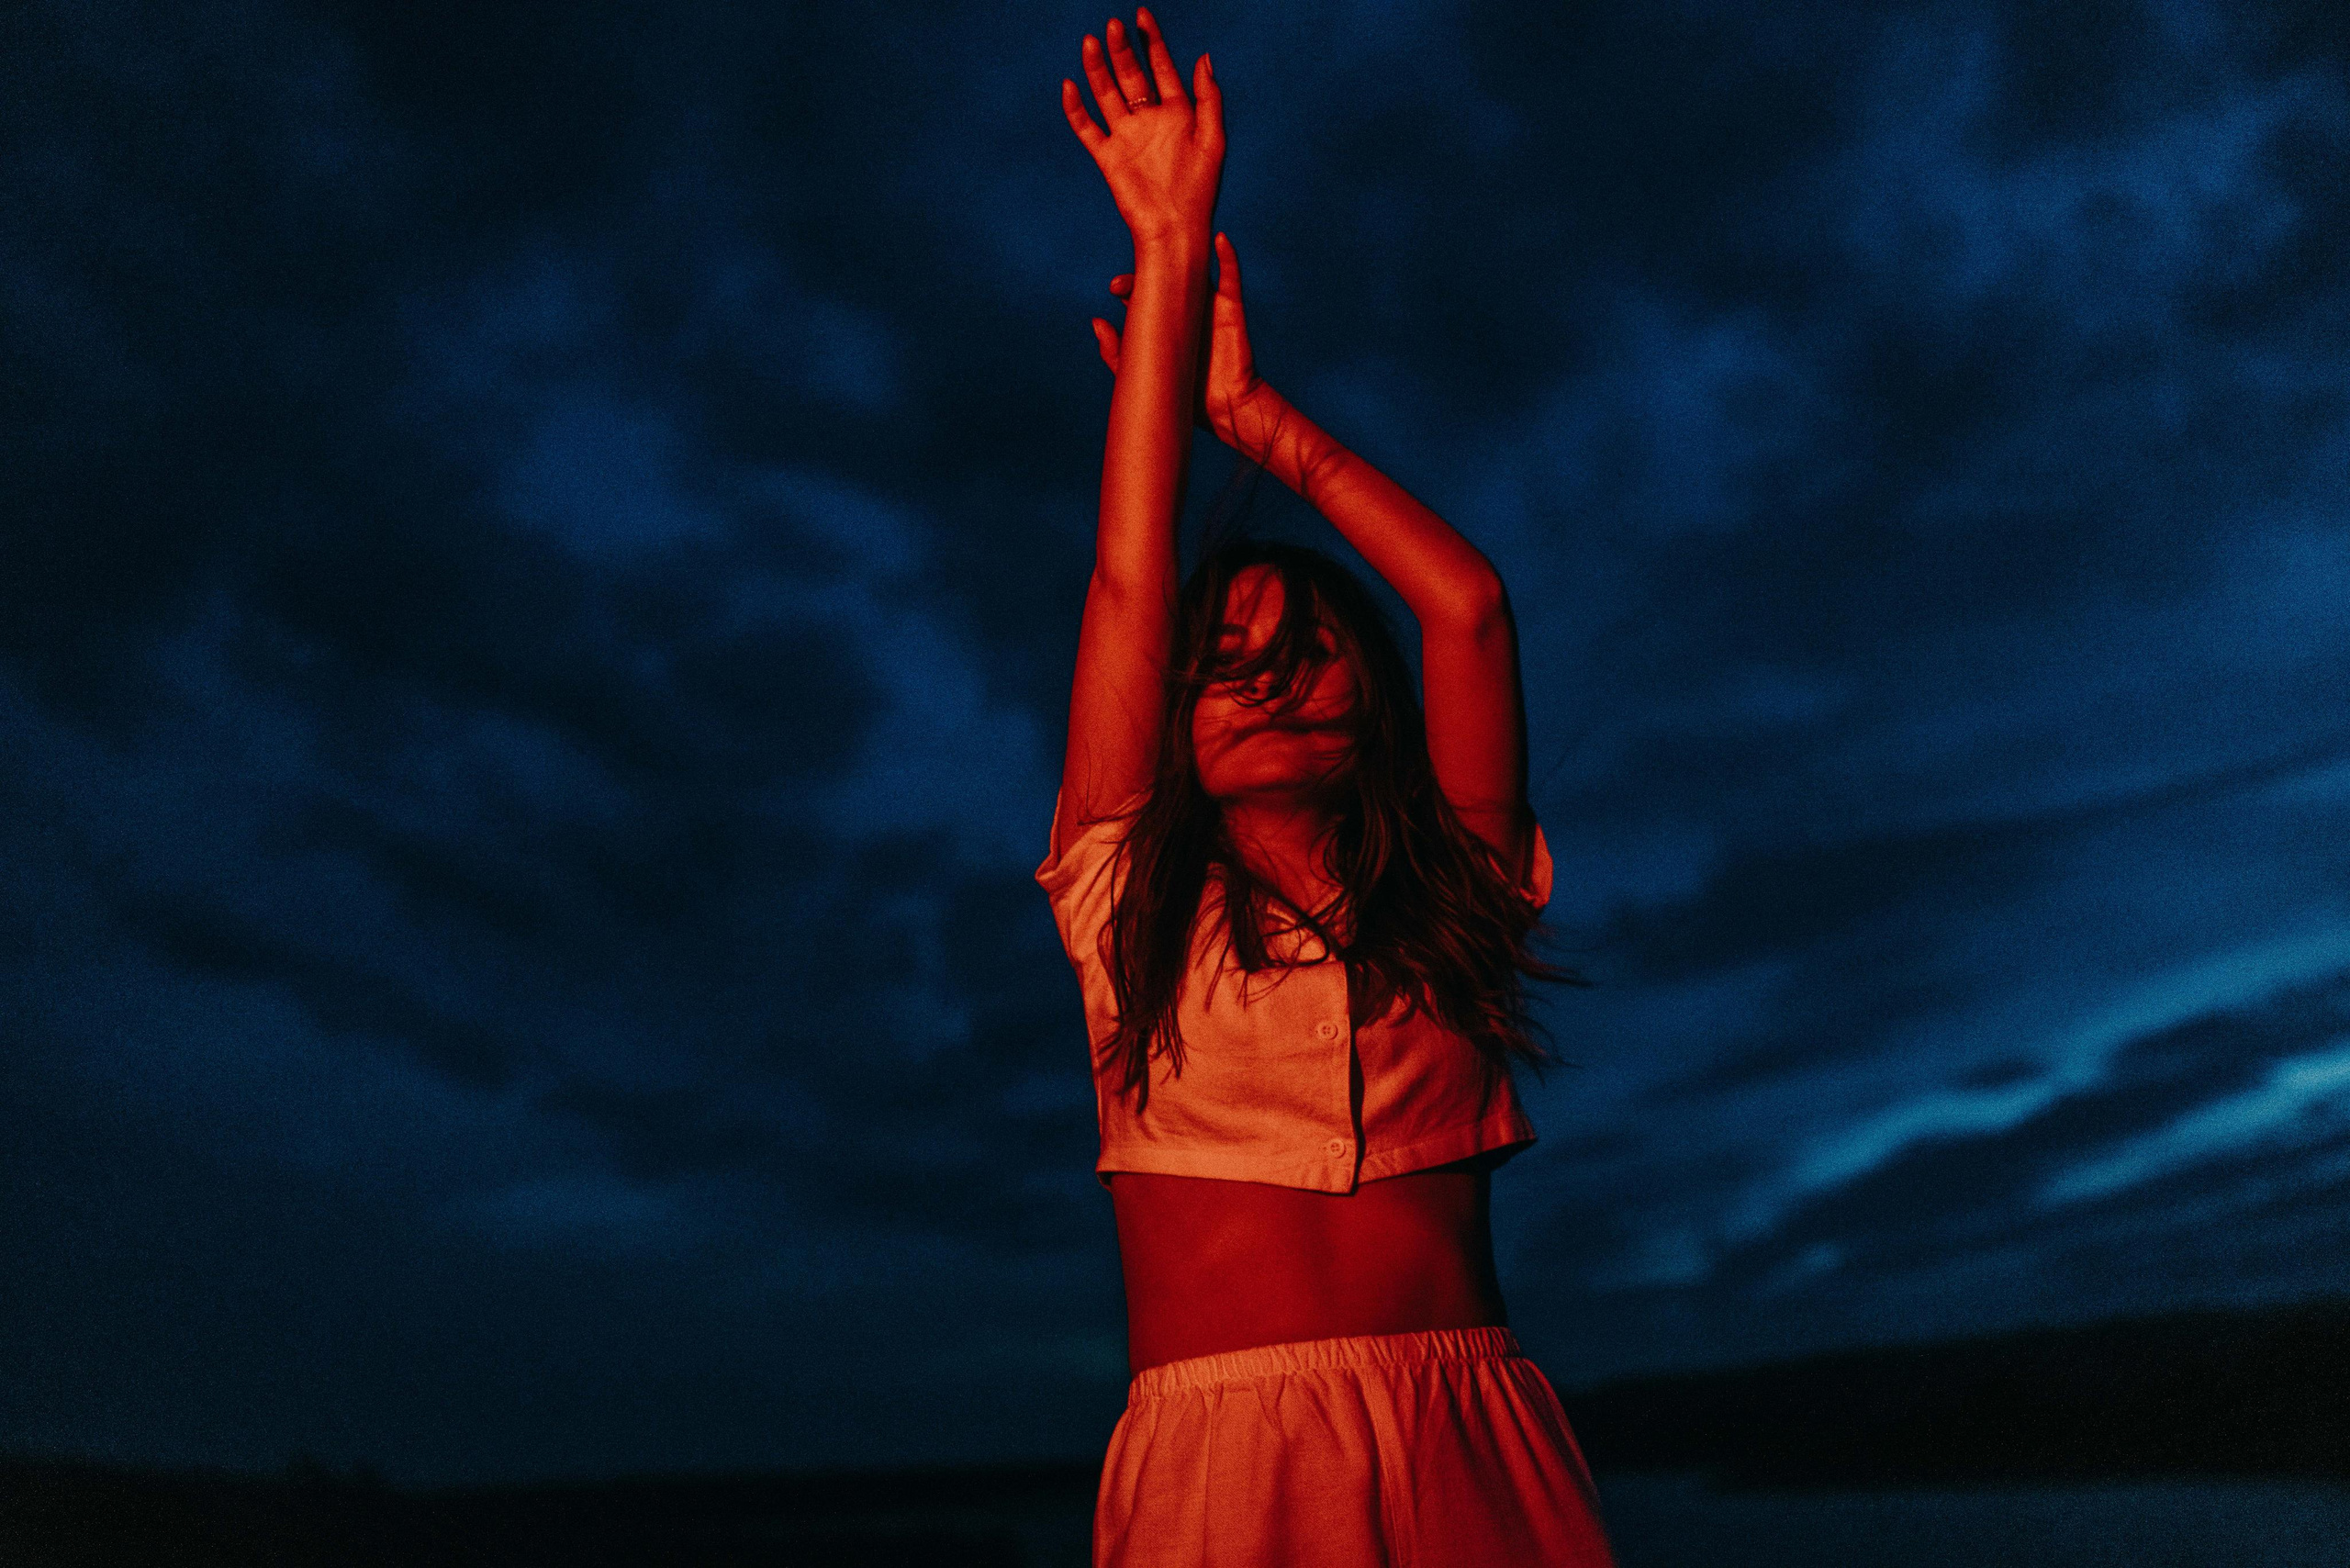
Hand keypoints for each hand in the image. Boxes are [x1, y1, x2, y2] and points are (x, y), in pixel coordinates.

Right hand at [1061, 9, 1223, 246]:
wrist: (1175, 231)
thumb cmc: (1200, 190)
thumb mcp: (1213, 139)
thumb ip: (1209, 98)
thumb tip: (1203, 56)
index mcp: (1177, 113)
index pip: (1162, 67)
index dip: (1152, 40)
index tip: (1142, 14)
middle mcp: (1149, 121)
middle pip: (1131, 76)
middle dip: (1122, 49)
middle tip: (1113, 25)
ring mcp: (1126, 138)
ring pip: (1106, 94)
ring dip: (1098, 69)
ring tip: (1091, 41)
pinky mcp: (1108, 158)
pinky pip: (1087, 129)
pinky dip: (1076, 109)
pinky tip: (1069, 85)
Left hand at [1094, 230, 1284, 457]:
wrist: (1225, 410)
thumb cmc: (1186, 397)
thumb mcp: (1142, 374)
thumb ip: (1115, 352)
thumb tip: (1095, 320)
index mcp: (1164, 320)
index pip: (1143, 291)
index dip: (1128, 284)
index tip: (1113, 288)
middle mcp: (1185, 307)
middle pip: (1165, 276)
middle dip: (1146, 269)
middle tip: (1129, 276)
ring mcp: (1208, 305)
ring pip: (1195, 269)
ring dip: (1181, 253)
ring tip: (1163, 244)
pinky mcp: (1231, 307)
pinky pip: (1231, 276)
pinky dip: (1228, 255)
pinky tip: (1219, 238)